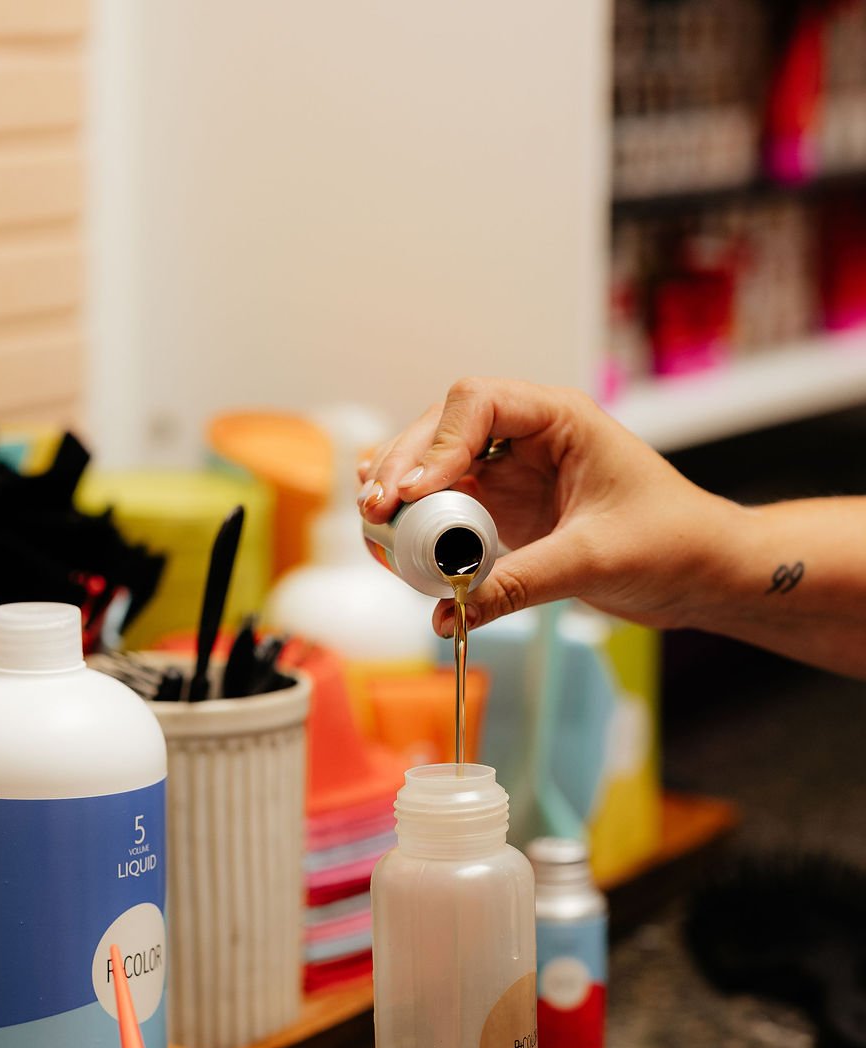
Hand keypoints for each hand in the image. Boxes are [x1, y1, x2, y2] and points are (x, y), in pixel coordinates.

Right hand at [356, 377, 729, 637]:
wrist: (701, 574)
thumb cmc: (672, 544)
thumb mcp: (594, 561)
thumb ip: (520, 584)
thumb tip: (450, 614)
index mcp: (559, 420)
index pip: (479, 403)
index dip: (437, 445)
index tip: (413, 493)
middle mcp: (528, 438)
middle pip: (442, 432)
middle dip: (404, 469)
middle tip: (376, 515)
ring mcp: (512, 475)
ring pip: (436, 469)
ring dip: (402, 496)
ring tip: (375, 530)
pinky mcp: (506, 512)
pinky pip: (449, 511)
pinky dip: (421, 528)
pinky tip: (397, 548)